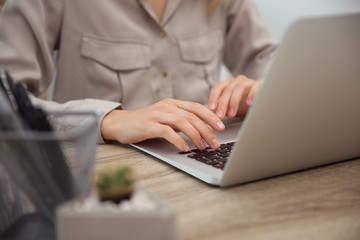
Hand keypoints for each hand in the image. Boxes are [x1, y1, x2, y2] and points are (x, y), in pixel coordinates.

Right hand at [100, 98, 224, 151]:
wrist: (120, 124)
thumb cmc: (145, 123)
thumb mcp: (165, 119)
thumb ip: (181, 122)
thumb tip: (202, 130)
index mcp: (172, 103)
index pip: (196, 107)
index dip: (210, 116)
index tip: (221, 127)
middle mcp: (166, 106)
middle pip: (192, 116)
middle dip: (207, 130)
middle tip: (215, 143)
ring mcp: (156, 115)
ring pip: (182, 122)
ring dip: (195, 135)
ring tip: (203, 147)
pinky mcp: (148, 125)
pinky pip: (166, 131)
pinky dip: (178, 140)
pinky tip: (185, 148)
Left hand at [208, 75, 260, 118]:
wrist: (259, 104)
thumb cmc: (242, 106)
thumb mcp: (229, 108)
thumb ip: (221, 109)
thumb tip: (213, 115)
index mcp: (227, 84)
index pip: (217, 87)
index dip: (213, 97)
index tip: (212, 109)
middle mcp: (236, 81)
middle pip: (227, 89)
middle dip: (223, 104)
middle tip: (220, 116)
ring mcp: (247, 82)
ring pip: (239, 87)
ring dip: (234, 101)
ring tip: (232, 114)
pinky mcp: (258, 85)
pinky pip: (254, 87)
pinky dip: (251, 95)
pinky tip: (248, 103)